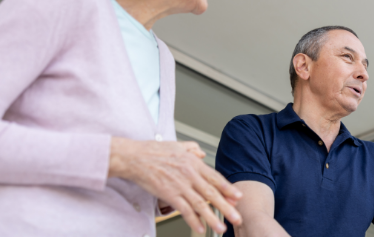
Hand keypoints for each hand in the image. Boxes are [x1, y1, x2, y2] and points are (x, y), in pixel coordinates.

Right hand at [108, 137, 242, 233]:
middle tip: (237, 218)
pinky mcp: (169, 195)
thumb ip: (192, 149)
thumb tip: (202, 154)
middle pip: (212, 194)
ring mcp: (180, 186)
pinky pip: (184, 210)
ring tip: (221, 228)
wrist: (134, 157)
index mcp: (193, 163)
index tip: (238, 197)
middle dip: (227, 207)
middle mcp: (190, 175)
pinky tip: (200, 229)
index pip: (215, 178)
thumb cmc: (153, 151)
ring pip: (201, 205)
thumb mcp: (178, 145)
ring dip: (212, 218)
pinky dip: (193, 221)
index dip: (228, 188)